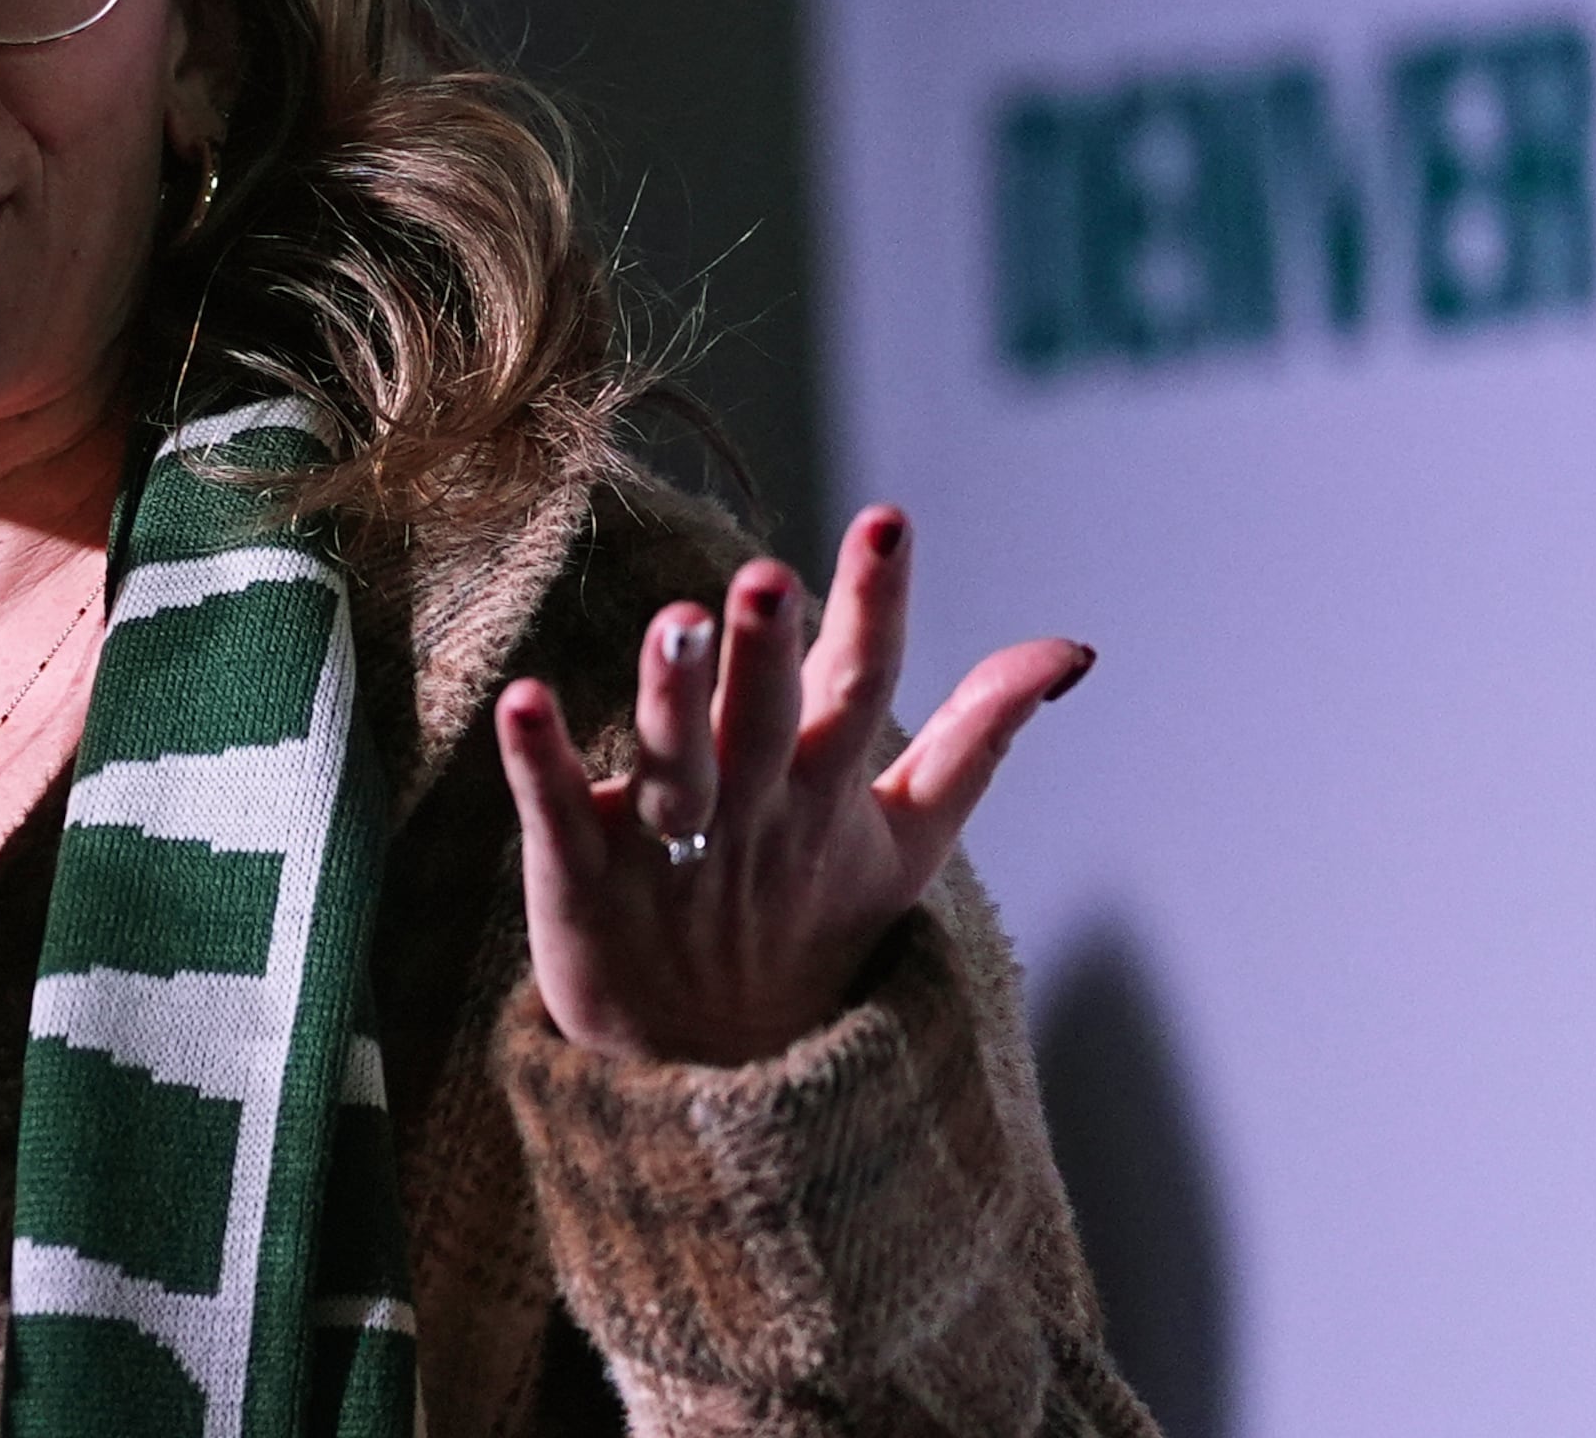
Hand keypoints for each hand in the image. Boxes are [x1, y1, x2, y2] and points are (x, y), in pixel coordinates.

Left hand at [491, 506, 1093, 1063]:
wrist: (719, 1075)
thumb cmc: (813, 926)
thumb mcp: (908, 841)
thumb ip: (979, 736)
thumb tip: (1071, 648)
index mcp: (827, 790)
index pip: (864, 686)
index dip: (874, 604)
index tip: (885, 520)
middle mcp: (754, 813)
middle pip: (762, 723)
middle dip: (766, 655)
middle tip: (768, 579)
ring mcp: (668, 849)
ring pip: (674, 766)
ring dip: (671, 696)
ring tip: (673, 621)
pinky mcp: (583, 876)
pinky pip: (560, 813)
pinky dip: (541, 762)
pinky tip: (524, 700)